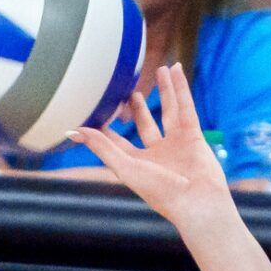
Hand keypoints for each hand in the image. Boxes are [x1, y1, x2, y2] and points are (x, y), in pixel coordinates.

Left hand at [68, 65, 231, 228]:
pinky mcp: (193, 135)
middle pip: (144, 124)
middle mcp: (156, 153)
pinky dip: (181, 88)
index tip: (96, 109)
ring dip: (164, 90)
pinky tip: (176, 70)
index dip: (106, 126)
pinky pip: (186, 107)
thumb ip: (101, 147)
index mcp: (136, 163)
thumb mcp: (125, 167)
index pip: (117, 140)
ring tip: (159, 69)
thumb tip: (73, 132)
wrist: (197, 201)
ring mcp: (176, 143)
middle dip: (137, 107)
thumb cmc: (159, 191)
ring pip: (168, 111)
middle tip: (128, 91)